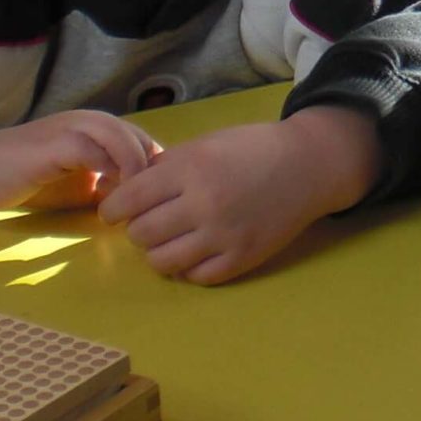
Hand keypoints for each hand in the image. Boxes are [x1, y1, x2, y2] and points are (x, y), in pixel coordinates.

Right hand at [0, 111, 160, 213]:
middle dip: (151, 174)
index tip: (156, 203)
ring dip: (133, 170)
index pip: (146, 144)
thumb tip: (144, 205)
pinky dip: (107, 171)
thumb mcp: (81, 184)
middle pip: (141, 139)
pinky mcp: (54, 143)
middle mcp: (91, 121)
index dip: (156, 173)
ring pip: (121, 138)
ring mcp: (72, 128)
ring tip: (134, 202)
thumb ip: (110, 186)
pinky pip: (92, 151)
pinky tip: (107, 197)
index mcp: (100, 129)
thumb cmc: (32, 179)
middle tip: (149, 207)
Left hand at [98, 108, 380, 284]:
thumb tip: (124, 190)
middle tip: (150, 222)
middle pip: (141, 234)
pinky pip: (196, 277)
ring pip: (162, 262)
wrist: (307, 166)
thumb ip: (165, 167)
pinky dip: (188, 267)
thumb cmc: (252, 149)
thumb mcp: (204, 144)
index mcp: (191, 169)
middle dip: (138, 229)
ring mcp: (224, 236)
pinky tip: (194, 252)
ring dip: (158, 252)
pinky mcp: (242, 258)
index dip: (113, 209)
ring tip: (170, 240)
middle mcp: (204, 204)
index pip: (129, 200)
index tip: (115, 211)